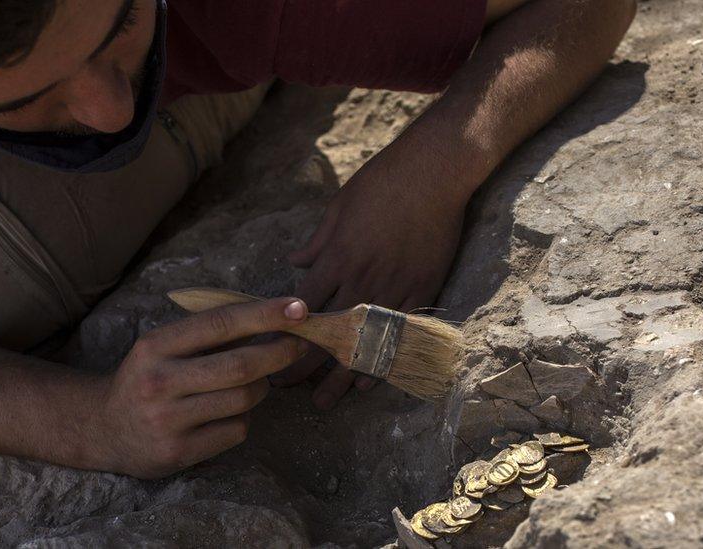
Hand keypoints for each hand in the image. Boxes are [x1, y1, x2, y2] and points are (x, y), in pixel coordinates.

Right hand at [93, 297, 309, 477]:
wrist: (104, 429)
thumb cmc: (148, 378)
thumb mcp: (163, 346)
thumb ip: (208, 333)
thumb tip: (273, 317)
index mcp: (155, 346)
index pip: (220, 324)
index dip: (264, 314)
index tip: (299, 308)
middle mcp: (158, 382)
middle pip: (239, 366)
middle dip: (279, 352)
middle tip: (301, 344)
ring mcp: (167, 420)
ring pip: (243, 400)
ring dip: (261, 388)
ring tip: (254, 383)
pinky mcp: (178, 452)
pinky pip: (235, 430)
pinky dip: (243, 419)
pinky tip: (227, 414)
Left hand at [279, 145, 468, 408]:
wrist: (434, 171)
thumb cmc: (383, 181)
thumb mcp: (340, 206)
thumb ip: (318, 241)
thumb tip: (296, 262)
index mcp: (337, 257)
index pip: (303, 307)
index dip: (284, 335)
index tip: (268, 353)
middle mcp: (362, 279)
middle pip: (326, 333)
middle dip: (303, 365)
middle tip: (286, 389)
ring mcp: (394, 288)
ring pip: (361, 343)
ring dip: (339, 375)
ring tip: (323, 401)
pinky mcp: (422, 289)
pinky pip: (398, 334)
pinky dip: (381, 360)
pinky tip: (366, 382)